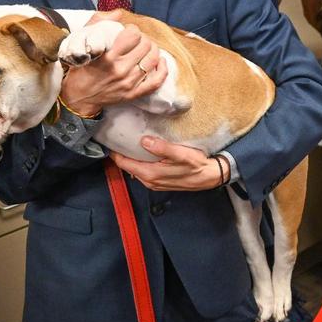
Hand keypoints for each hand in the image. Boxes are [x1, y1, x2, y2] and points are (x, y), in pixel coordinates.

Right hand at [59, 16, 166, 115]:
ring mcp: (128, 83)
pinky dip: (162, 69)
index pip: (133, 35)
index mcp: (107, 56)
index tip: (128, 31)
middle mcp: (119, 70)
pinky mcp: (133, 94)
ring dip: (153, 50)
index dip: (133, 29)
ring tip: (146, 48)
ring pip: (153, 59)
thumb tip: (119, 13)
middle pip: (145, 45)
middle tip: (137, 40)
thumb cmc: (79, 67)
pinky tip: (160, 61)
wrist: (77, 96)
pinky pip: (156, 81)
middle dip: (143, 38)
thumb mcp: (81, 41)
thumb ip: (98, 23)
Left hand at [110, 136, 229, 190]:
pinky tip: (144, 153)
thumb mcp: (181, 154)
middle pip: (128, 167)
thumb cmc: (197, 165)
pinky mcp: (160, 182)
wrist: (210, 177)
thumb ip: (162, 148)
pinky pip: (143, 172)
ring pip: (135, 170)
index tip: (110, 139)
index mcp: (150, 174)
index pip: (124, 164)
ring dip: (131, 159)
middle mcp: (149, 181)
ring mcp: (154, 183)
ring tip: (129, 143)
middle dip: (122, 154)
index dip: (116, 153)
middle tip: (119, 138)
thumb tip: (144, 141)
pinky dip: (139, 163)